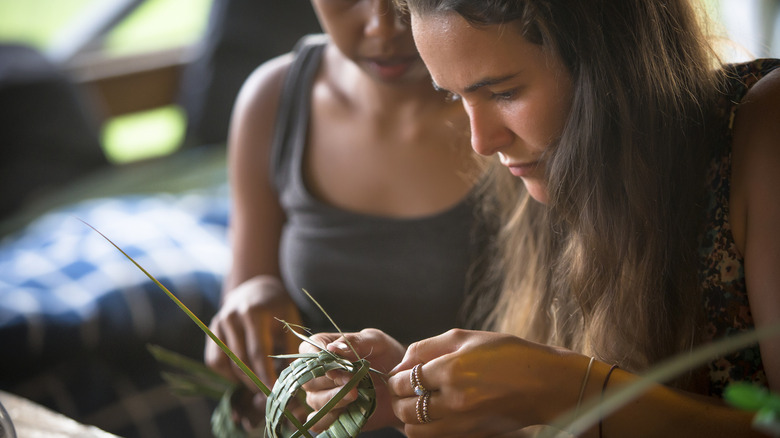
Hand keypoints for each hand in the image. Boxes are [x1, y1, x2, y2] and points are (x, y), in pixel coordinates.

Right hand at [205, 276, 301, 427]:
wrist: (256, 287)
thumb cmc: (278, 307)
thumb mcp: (290, 321)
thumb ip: (291, 348)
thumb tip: (293, 379)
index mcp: (254, 312)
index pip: (258, 352)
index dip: (265, 375)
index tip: (274, 391)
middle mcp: (232, 317)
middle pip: (240, 360)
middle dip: (255, 381)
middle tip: (268, 394)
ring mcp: (219, 323)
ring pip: (226, 363)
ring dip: (241, 380)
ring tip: (258, 386)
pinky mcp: (211, 331)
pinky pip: (214, 360)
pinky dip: (226, 374)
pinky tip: (242, 377)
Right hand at [300, 329, 405, 432]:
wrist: (402, 383)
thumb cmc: (387, 355)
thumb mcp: (375, 341)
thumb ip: (354, 342)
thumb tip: (331, 348)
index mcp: (325, 347)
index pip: (307, 349)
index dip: (318, 358)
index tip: (337, 365)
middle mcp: (319, 372)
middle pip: (308, 379)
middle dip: (330, 381)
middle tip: (353, 381)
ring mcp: (323, 394)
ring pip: (314, 401)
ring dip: (334, 399)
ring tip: (356, 395)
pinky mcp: (331, 414)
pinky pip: (318, 421)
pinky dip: (330, 419)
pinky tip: (348, 411)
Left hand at [387, 329, 582, 436]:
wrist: (545, 384)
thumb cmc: (509, 354)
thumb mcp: (468, 337)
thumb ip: (429, 347)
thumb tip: (403, 360)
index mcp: (451, 370)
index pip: (405, 380)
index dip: (396, 377)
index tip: (398, 374)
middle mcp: (453, 400)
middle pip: (405, 407)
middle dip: (398, 397)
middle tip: (402, 389)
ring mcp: (462, 422)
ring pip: (414, 429)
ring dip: (408, 417)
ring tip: (416, 403)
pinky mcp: (470, 435)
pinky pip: (433, 437)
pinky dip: (425, 428)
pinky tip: (432, 414)